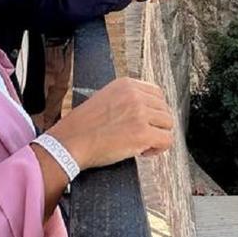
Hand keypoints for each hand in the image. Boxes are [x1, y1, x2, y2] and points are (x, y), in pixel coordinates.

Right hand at [47, 78, 173, 169]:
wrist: (70, 142)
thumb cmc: (83, 126)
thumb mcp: (105, 98)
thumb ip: (126, 99)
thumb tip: (147, 110)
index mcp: (126, 84)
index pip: (157, 94)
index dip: (152, 112)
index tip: (143, 122)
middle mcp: (135, 95)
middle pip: (165, 109)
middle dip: (155, 125)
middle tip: (140, 136)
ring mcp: (140, 114)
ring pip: (168, 125)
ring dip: (157, 136)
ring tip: (140, 144)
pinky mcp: (142, 134)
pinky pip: (166, 140)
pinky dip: (158, 149)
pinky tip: (142, 152)